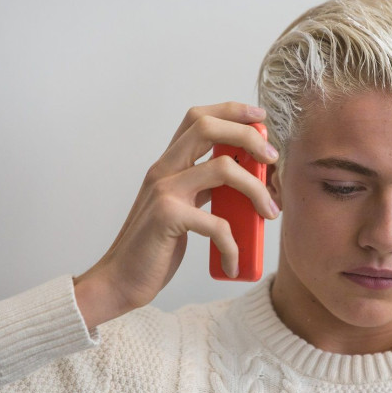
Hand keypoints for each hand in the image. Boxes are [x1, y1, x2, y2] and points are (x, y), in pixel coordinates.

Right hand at [73, 102, 279, 327]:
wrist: (119, 281)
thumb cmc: (154, 247)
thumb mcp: (181, 208)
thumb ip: (203, 188)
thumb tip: (244, 178)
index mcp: (167, 165)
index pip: (198, 118)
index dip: (231, 111)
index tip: (259, 119)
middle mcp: (162, 171)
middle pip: (208, 128)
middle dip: (248, 136)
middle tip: (273, 159)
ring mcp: (163, 192)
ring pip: (223, 169)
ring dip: (256, 189)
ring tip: (270, 212)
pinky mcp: (167, 218)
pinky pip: (217, 223)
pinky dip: (233, 245)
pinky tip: (234, 262)